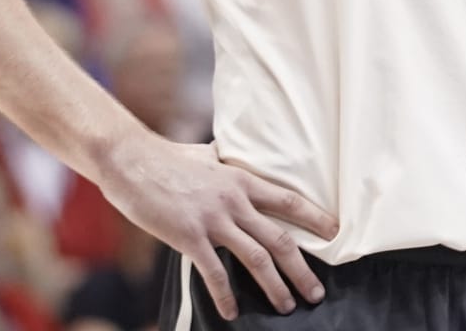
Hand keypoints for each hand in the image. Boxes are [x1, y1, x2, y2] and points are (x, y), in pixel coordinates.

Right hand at [98, 134, 337, 319]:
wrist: (131, 160)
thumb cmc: (167, 157)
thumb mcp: (205, 154)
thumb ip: (223, 161)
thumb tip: (228, 155)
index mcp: (240, 180)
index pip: (288, 201)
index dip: (314, 218)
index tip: (334, 232)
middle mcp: (234, 201)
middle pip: (279, 239)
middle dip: (302, 269)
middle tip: (316, 292)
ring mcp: (213, 220)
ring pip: (256, 259)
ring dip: (276, 286)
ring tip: (287, 306)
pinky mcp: (189, 237)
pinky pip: (215, 273)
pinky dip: (227, 296)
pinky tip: (232, 312)